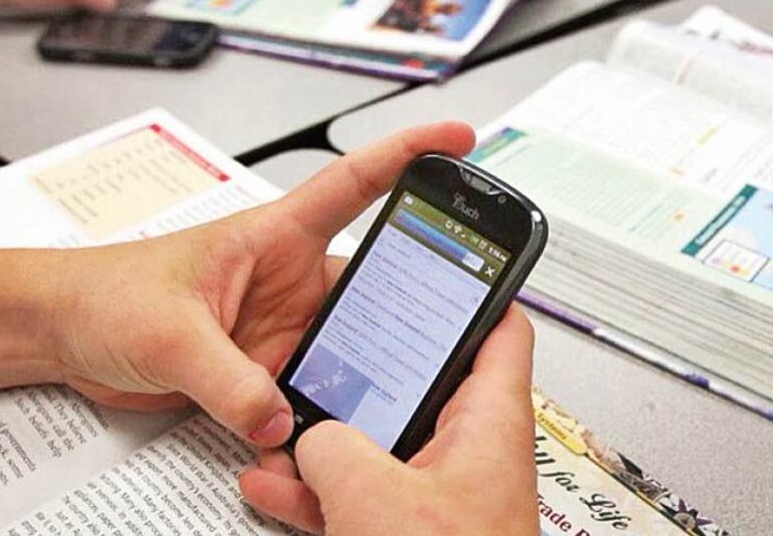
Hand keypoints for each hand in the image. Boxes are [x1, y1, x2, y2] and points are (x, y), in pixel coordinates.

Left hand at [43, 123, 474, 447]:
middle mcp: (288, 278)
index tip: (458, 139)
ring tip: (385, 399)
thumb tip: (280, 419)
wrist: (63, 332)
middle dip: (409, 306)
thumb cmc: (105, 293)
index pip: (354, 184)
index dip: (408, 154)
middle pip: (371, 285)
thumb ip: (228, 378)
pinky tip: (328, 431)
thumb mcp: (168, 332)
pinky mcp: (264, 367)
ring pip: (348, 346)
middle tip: (446, 332)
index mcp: (273, 234)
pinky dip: (324, 411)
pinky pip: (313, 388)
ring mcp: (281, 325)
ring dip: (363, 372)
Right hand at [238, 305, 538, 535]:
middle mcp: (470, 450)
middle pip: (420, 380)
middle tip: (326, 341)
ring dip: (328, 432)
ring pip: (381, 439)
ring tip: (279, 416)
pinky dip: (320, 488)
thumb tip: (310, 436)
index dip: (473, 290)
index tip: (437, 264)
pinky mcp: (410, 530)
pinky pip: (362, 492)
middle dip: (364, 367)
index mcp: (489, 421)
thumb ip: (333, 448)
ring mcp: (439, 493)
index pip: (500, 328)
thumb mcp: (375, 498)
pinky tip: (272, 482)